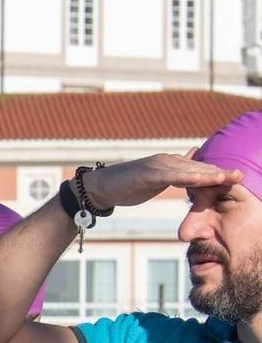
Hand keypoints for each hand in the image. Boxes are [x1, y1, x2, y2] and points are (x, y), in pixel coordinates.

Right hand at [82, 153, 241, 213]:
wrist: (101, 187)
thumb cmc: (127, 185)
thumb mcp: (155, 179)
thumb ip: (175, 172)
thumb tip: (193, 155)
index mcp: (171, 165)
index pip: (198, 169)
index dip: (217, 173)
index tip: (236, 178)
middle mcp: (168, 161)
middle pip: (198, 167)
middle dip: (220, 172)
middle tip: (241, 176)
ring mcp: (158, 165)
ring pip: (189, 170)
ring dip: (209, 174)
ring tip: (228, 177)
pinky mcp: (149, 173)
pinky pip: (173, 176)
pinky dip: (189, 178)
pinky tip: (202, 180)